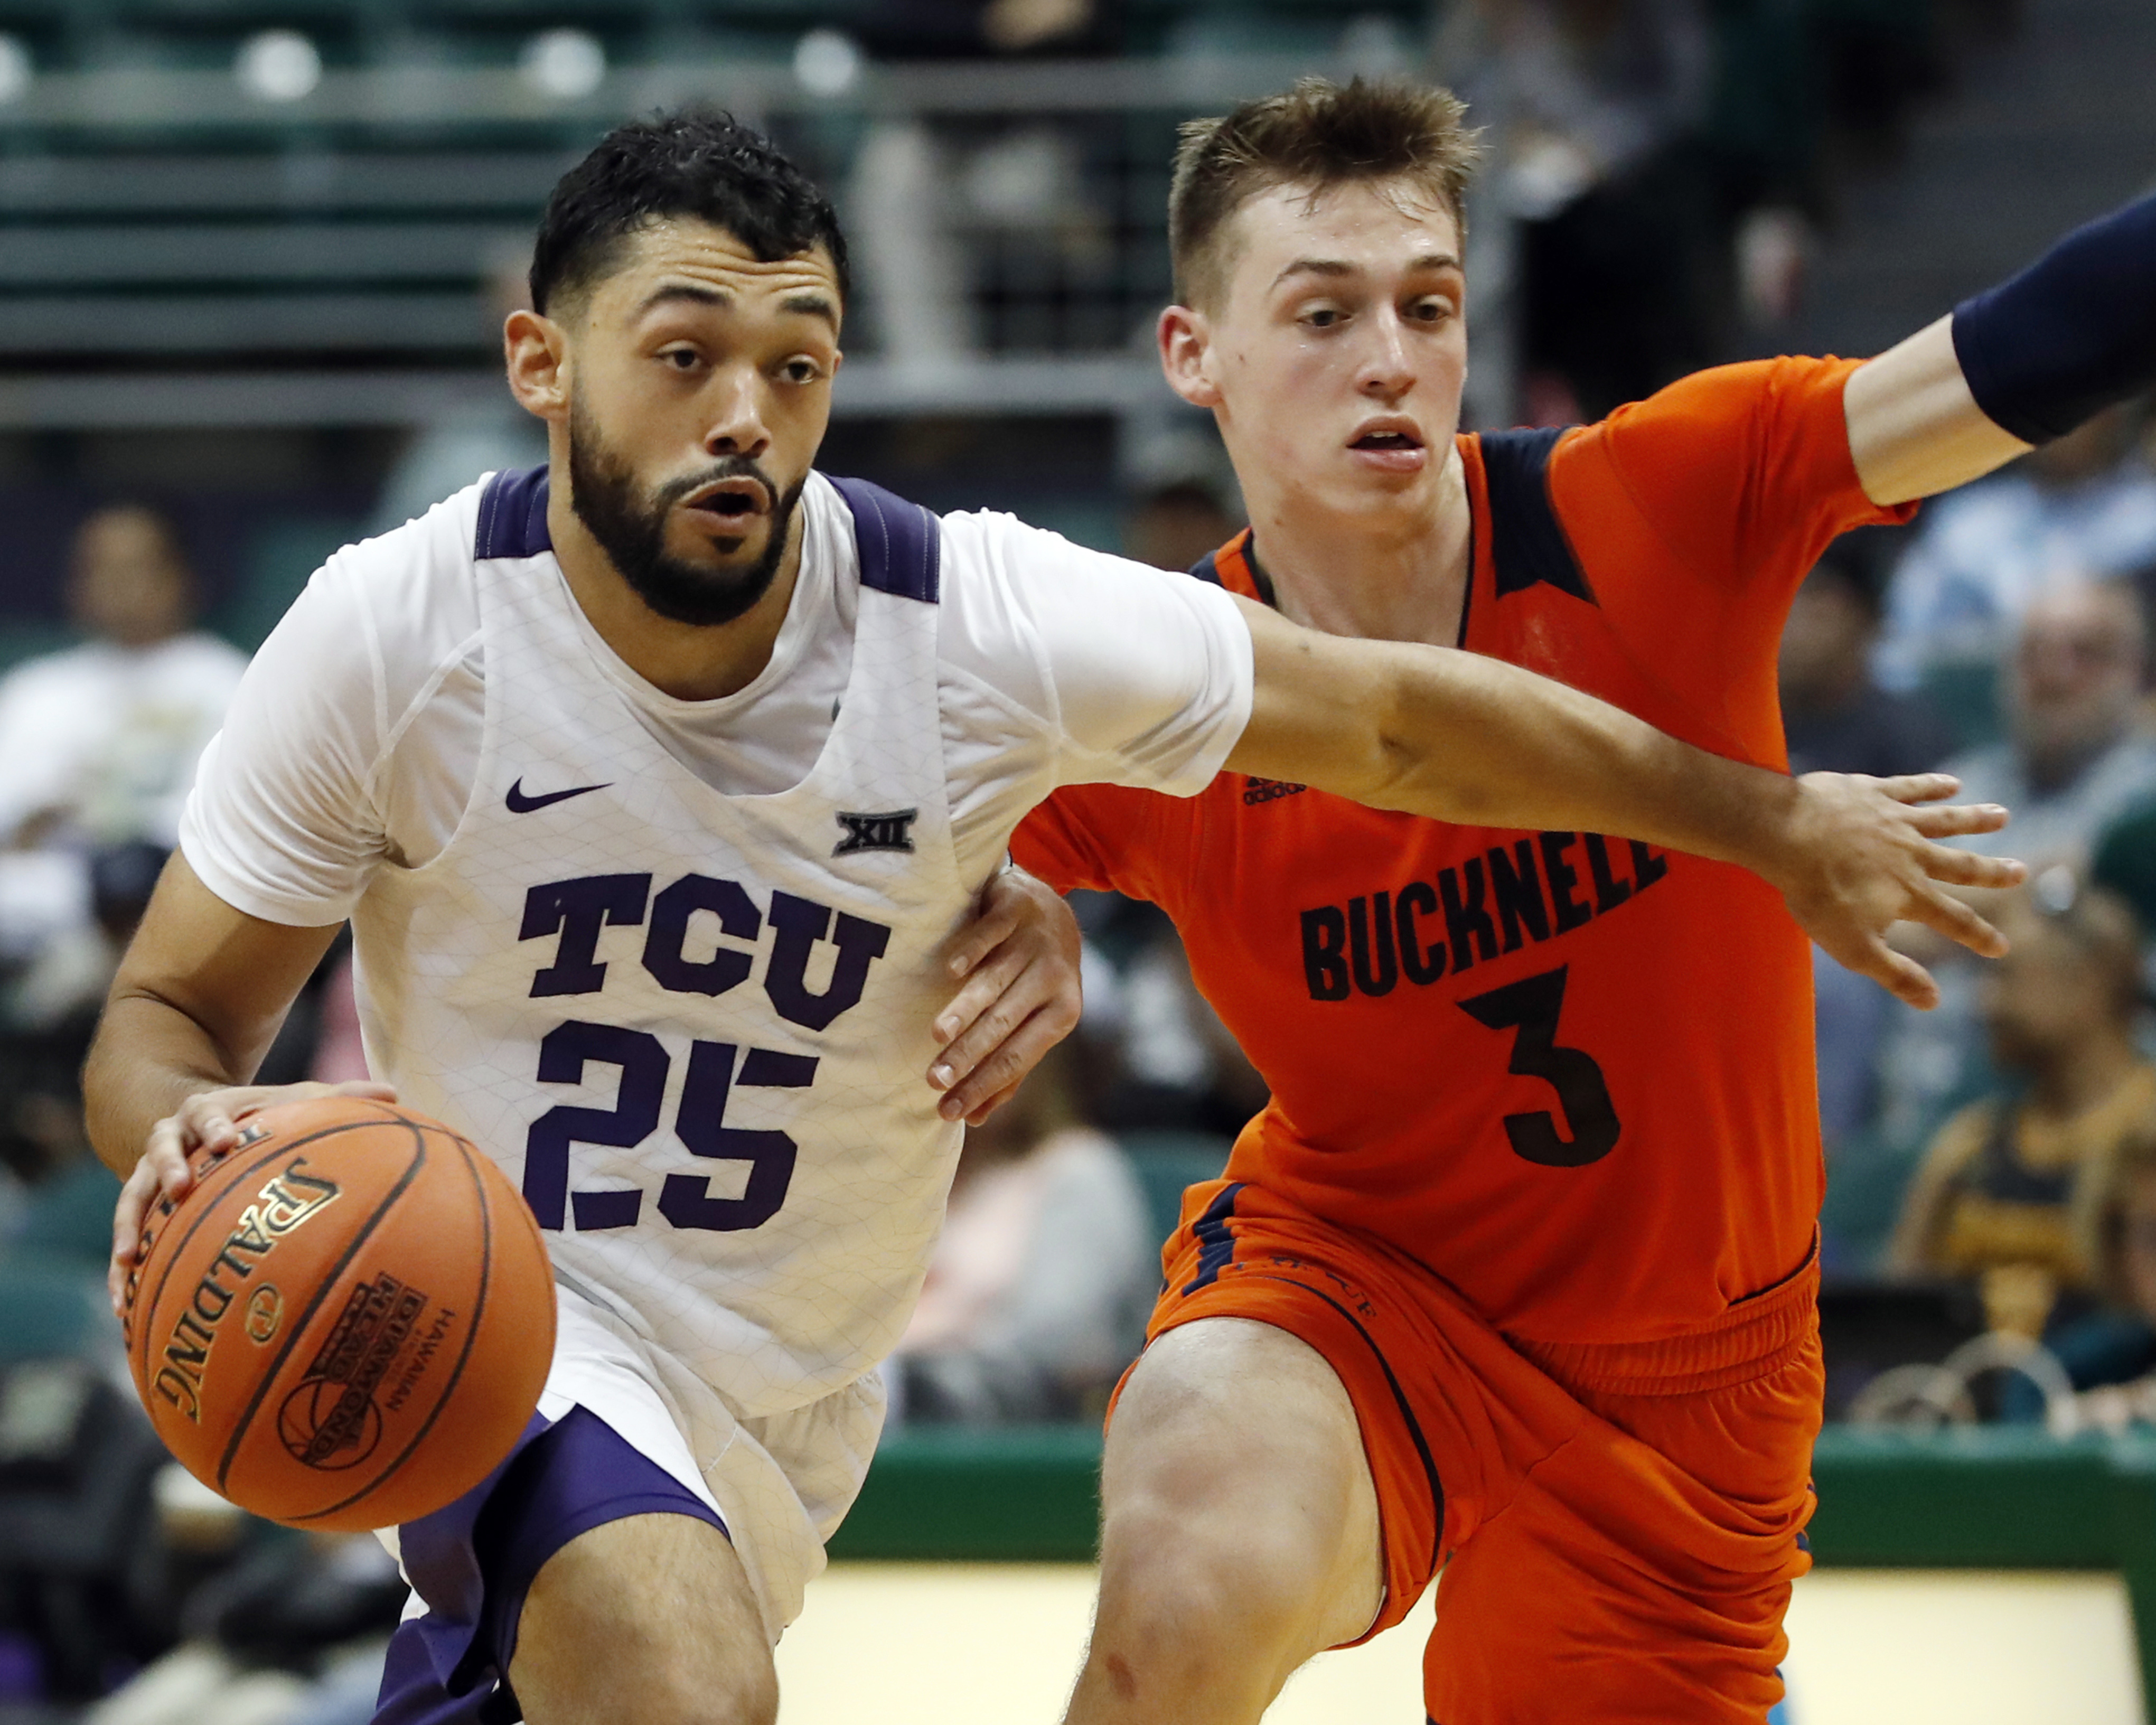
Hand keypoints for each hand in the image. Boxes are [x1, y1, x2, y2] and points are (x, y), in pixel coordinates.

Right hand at [109, 1078, 396, 1315]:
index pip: (209, 1112)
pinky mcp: (141, 1206)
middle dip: (168, 1166)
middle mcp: (172, 1138)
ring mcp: (150, 1172)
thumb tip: (394, 1092)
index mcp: (209, 1111)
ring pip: (132, 1195)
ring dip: (127, 1226)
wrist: (203, 1122)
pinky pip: (127, 1237)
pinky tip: (123, 1304)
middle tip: (181, 1187)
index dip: (217, 1123)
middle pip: (161, 1147)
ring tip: (128, 1260)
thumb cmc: (260, 1117)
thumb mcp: (293, 1102)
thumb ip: (338, 1098)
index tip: (228, 1138)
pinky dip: (122, 1269)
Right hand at [928, 867, 1082, 1124]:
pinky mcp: (1015, 908)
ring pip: (995, 982)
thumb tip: (975, 1118)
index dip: (982, 1085)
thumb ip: (1009, 1068)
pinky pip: (993, 932)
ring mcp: (1033, 942)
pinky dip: (973, 950)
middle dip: (967, 1055)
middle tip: (933, 1080)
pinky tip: (952, 970)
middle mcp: (1051, 979)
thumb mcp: (1036, 1021)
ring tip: (936, 1035)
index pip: (1016, 1058)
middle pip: (1004, 1024)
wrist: (1054, 909)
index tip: (947, 1110)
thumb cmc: (1037, 979)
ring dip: (965, 1009)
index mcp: (1062, 1014)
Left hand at [1771, 772, 2024, 1008]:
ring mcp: (1896, 821)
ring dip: (1975, 819)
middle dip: (1992, 872)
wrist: (1787, 836)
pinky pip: (1911, 788)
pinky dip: (1932, 786)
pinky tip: (1951, 784)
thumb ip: (1895, 974)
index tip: (2003, 947)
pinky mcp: (1874, 793)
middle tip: (2022, 872)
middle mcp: (1912, 856)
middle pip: (1961, 866)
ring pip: (1946, 821)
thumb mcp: (1854, 947)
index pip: (1954, 920)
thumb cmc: (1818, 895)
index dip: (1979, 936)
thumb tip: (1934, 1003)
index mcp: (1909, 895)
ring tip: (2002, 814)